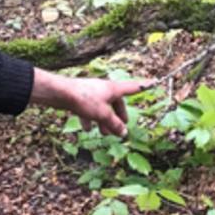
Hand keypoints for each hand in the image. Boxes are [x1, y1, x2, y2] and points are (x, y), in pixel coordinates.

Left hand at [30, 69, 151, 136]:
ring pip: (102, 107)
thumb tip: (124, 133)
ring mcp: (91, 92)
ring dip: (103, 120)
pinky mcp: (81, 97)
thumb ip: (114, 124)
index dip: (144, 86)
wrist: (60, 92)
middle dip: (118, 114)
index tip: (154, 82)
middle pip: (116, 101)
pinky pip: (89, 109)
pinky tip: (86, 129)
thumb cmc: (84, 99)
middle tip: (122, 125)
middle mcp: (104, 88)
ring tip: (103, 133)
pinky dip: (90, 118)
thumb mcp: (102, 115)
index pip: (133, 87)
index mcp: (113, 89)